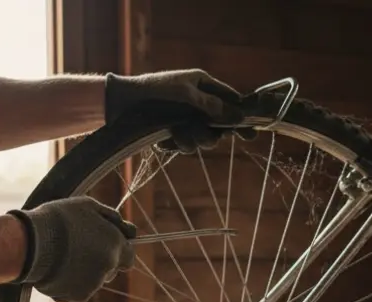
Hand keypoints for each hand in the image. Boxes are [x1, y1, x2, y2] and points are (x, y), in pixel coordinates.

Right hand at [8, 197, 136, 301]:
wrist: (31, 242)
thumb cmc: (58, 219)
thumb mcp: (88, 206)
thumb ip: (112, 218)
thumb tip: (128, 229)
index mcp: (115, 246)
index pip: (129, 258)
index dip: (118, 252)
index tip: (105, 247)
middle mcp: (108, 267)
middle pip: (111, 270)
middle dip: (100, 262)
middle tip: (78, 250)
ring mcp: (93, 284)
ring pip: (93, 281)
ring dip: (84, 273)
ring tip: (62, 258)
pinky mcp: (76, 296)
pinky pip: (76, 291)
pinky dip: (69, 284)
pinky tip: (55, 270)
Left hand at [104, 69, 256, 151]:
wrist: (121, 103)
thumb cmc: (154, 90)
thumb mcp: (186, 93)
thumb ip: (212, 105)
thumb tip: (237, 115)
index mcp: (202, 86)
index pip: (230, 101)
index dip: (241, 116)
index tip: (251, 133)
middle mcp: (197, 104)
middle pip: (219, 126)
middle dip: (213, 133)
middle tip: (208, 135)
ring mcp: (185, 120)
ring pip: (203, 139)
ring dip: (194, 140)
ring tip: (179, 135)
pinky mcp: (172, 134)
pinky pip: (184, 145)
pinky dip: (177, 144)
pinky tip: (165, 139)